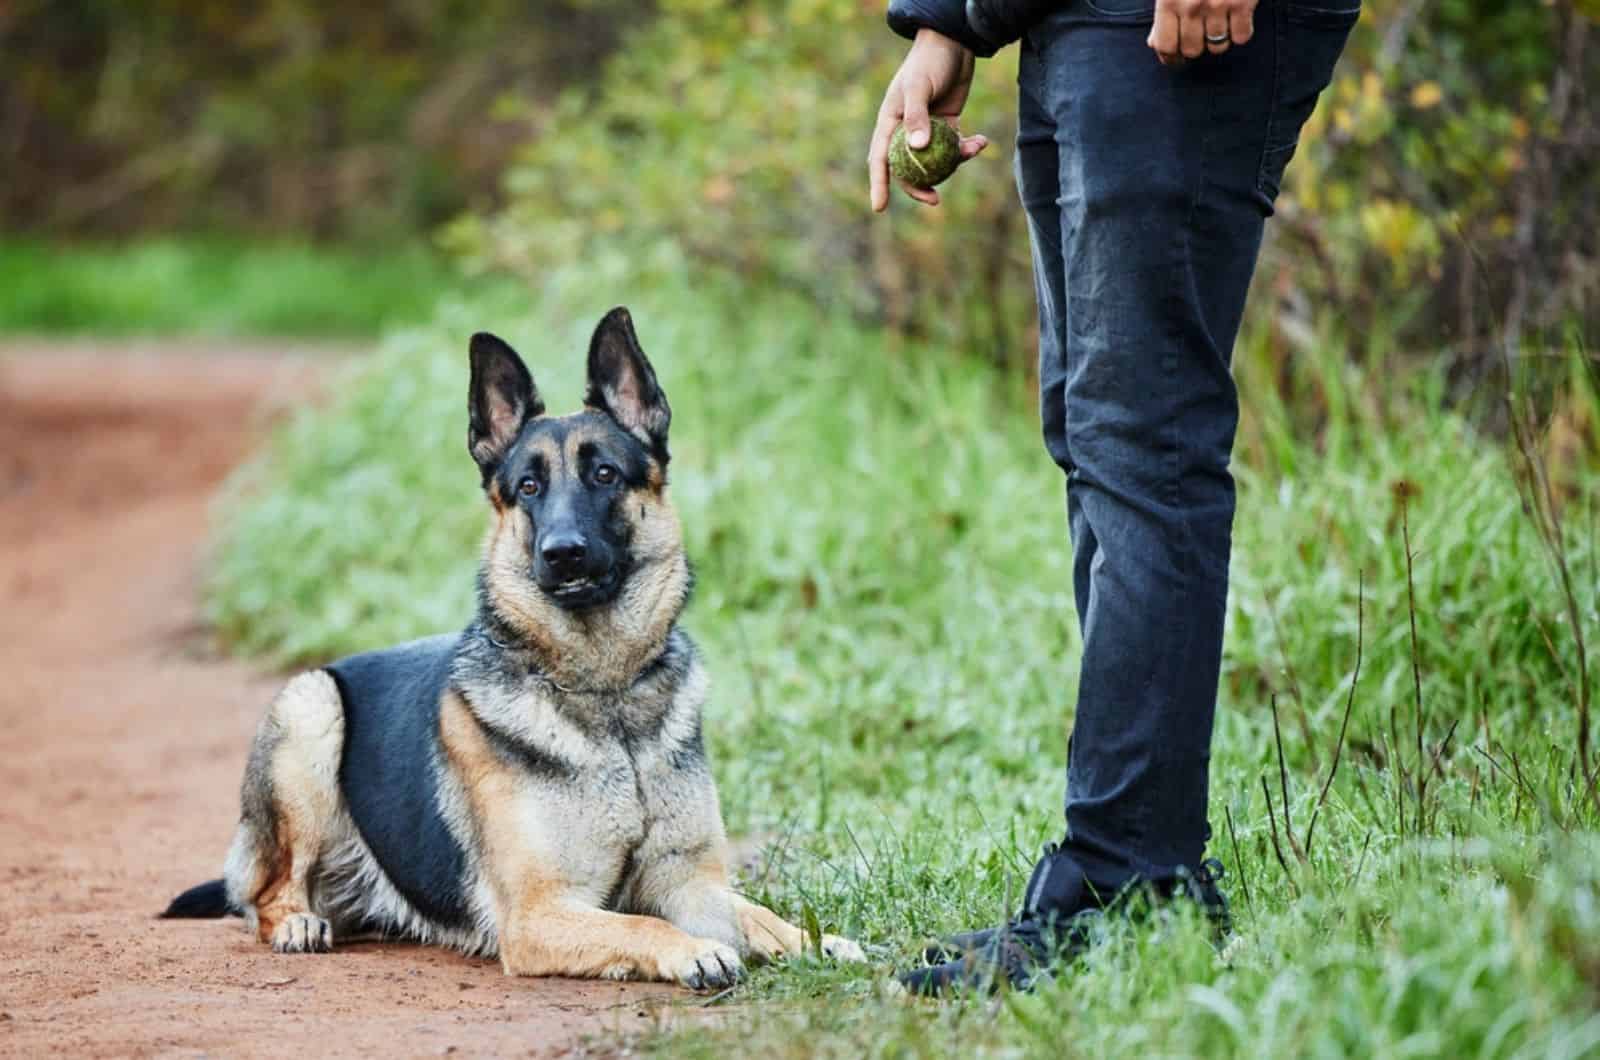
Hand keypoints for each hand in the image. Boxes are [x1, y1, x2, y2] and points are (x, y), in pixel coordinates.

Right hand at [868, 28, 988, 210]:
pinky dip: (968, 147)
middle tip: (934, 200)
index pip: (880, 159)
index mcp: (890, 123)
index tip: (879, 208)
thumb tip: (917, 149)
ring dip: (954, 164)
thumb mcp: (918, 87)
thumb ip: (917, 116)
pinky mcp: (948, 125)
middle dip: (920, 187)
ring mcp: (928, 130)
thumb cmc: (929, 61)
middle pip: (908, 168)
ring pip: (936, 161)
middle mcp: (906, 130)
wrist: (954, 43)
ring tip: (972, 149)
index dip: (879, 185)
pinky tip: (982, 141)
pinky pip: (955, 147)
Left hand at [1148, 0, 1256, 65]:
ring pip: (1217, 46)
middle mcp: (1191, 6)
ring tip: (1219, 24)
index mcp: (1168, 1)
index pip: (1165, 46)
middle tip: (1201, 35)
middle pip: (1191, 50)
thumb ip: (1164, 12)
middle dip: (1195, 46)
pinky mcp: (1242, 3)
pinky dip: (1241, 32)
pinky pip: (1241, 37)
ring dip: (1218, 40)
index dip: (1170, 57)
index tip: (1176, 59)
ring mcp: (1218, 5)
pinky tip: (1238, 20)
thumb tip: (1154, 44)